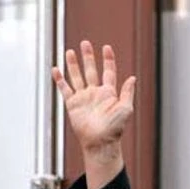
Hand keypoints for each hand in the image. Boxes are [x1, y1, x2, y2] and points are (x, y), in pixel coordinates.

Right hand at [52, 41, 135, 188]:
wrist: (100, 142)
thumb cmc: (115, 129)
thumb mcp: (126, 109)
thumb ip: (127, 93)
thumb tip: (132, 78)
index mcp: (109, 93)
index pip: (109, 72)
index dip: (108, 59)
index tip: (106, 47)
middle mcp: (96, 93)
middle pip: (91, 70)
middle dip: (88, 57)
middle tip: (85, 43)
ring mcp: (83, 98)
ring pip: (77, 76)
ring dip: (73, 65)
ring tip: (70, 52)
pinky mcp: (72, 104)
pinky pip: (65, 89)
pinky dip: (60, 80)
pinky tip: (56, 70)